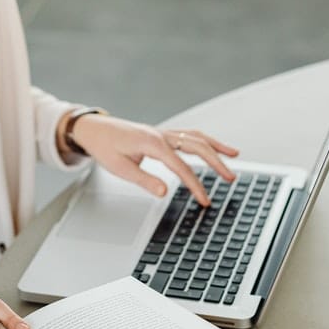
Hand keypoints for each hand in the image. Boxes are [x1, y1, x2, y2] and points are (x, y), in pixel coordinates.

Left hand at [70, 114, 239, 205]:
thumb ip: (144, 179)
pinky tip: (213, 147)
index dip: (196, 185)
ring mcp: (163, 132)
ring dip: (216, 146)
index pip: (181, 167)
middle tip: (231, 178)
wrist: (94, 129)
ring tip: (234, 155)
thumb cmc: (105, 147)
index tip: (205, 200)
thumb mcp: (120, 168)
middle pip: (197, 147)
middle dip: (216, 163)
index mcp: (152, 144)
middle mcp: (162, 135)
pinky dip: (204, 140)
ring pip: (197, 137)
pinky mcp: (162, 134)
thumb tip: (164, 192)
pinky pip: (189, 135)